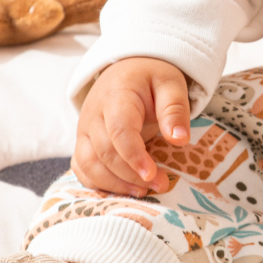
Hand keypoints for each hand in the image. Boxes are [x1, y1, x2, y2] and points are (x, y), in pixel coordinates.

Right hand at [73, 56, 190, 196]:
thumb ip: (175, 110)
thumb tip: (180, 140)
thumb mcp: (171, 84)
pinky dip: (98, 184)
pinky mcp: (82, 143)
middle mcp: (93, 114)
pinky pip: (82, 169)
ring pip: (88, 165)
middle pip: (104, 152)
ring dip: (114, 184)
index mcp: (116, 96)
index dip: (134, 156)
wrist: (128, 70)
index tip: (152, 174)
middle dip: (131, 174)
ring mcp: (83, 130)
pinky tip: (124, 189)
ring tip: (144, 191)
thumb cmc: (151, 78)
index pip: (119, 131)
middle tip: (161, 185)